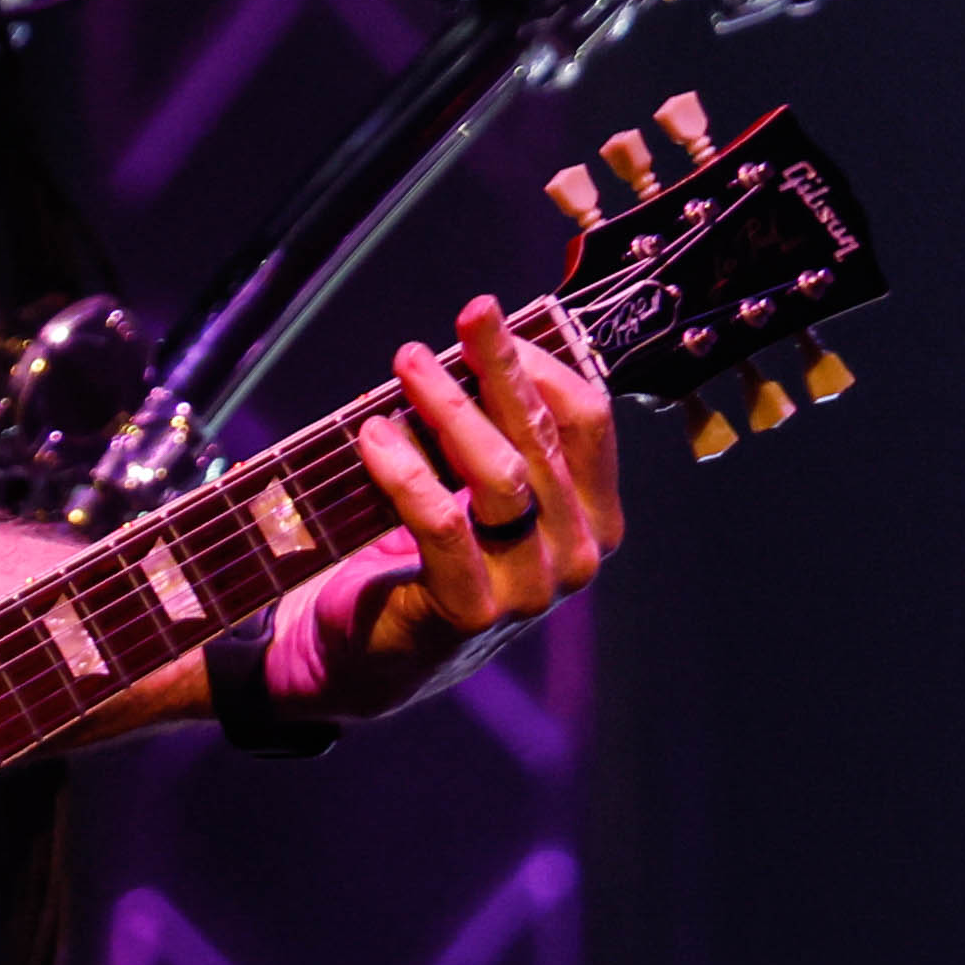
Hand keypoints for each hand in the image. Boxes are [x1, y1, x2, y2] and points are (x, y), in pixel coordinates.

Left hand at [272, 294, 628, 723]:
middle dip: (499, 366)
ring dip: (450, 408)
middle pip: (542, 437)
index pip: (587, 420)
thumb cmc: (427, 551)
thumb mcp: (477, 484)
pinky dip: (404, 471)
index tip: (492, 320)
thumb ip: (497, 426)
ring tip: (407, 363)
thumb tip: (482, 335)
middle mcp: (577, 554)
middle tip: (465, 314)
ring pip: (499, 476)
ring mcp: (531, 588)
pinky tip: (373, 435)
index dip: (543, 361)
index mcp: (595, 516)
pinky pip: (442, 524)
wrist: (370, 650)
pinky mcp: (473, 612)